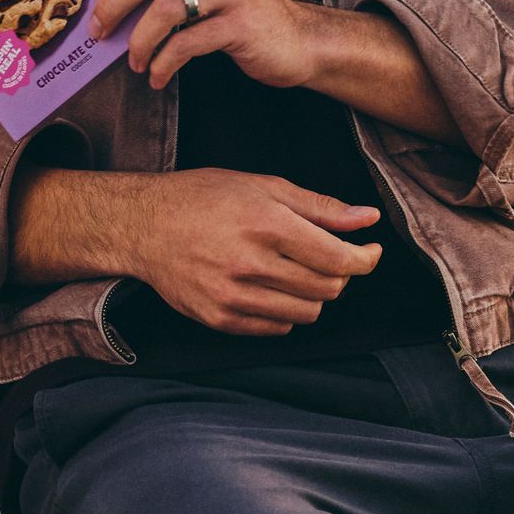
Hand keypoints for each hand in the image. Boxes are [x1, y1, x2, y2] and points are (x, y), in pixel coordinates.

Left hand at [93, 0, 329, 90]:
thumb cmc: (242, 13)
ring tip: (135, 62)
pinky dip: (164, 63)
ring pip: (164, 10)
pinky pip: (186, 43)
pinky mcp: (241, 25)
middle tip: (99, 30)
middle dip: (114, 5)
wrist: (299, 41)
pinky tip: (159, 76)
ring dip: (139, 42)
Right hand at [112, 168, 385, 336]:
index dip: (365, 259)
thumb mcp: (263, 185)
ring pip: (306, 313)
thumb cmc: (204, 198)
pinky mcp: (220, 319)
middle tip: (329, 258)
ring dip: (314, 295)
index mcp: (266, 224)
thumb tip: (367, 219)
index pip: (338, 259)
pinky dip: (286, 312)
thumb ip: (319, 206)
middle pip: (327, 289)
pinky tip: (272, 288)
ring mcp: (233, 296)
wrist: (143, 226)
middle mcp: (250, 264)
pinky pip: (277, 328)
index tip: (370, 252)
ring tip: (297, 272)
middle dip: (340, 275)